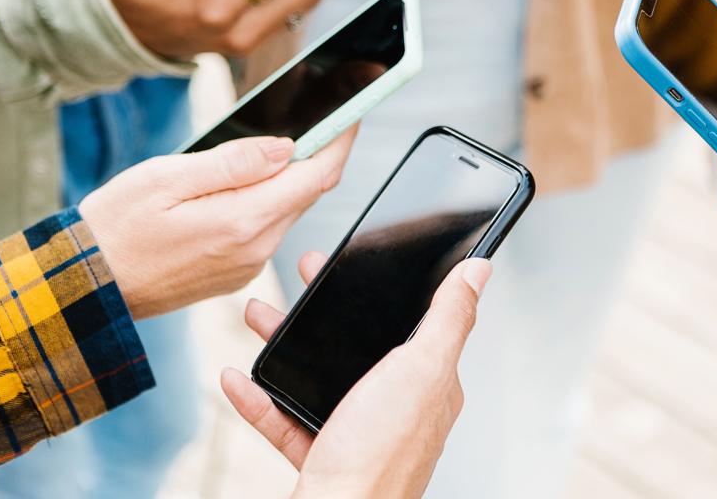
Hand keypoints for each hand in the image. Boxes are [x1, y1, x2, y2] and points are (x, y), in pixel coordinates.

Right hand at [79, 130, 354, 318]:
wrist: (84, 289)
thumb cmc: (115, 226)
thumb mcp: (166, 179)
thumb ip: (231, 163)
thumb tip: (285, 147)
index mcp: (243, 221)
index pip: (315, 176)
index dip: (340, 140)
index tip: (354, 111)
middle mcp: (255, 249)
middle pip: (307, 192)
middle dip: (320, 153)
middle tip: (323, 115)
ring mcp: (247, 266)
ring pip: (288, 210)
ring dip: (290, 177)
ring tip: (280, 143)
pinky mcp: (235, 274)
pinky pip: (267, 229)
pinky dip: (269, 201)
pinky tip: (248, 181)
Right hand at [222, 253, 490, 498]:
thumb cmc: (380, 458)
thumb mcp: (421, 370)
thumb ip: (448, 318)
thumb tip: (478, 271)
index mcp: (427, 384)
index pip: (415, 321)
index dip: (388, 287)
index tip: (355, 257)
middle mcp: (395, 408)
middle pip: (358, 343)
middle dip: (325, 308)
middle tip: (302, 277)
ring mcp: (357, 434)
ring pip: (318, 375)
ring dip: (285, 342)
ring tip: (259, 317)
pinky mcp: (321, 458)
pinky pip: (285, 419)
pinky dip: (259, 397)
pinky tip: (238, 377)